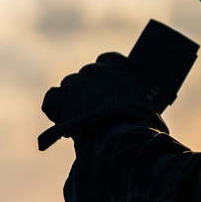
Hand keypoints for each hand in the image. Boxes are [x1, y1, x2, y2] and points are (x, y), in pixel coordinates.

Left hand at [39, 52, 166, 150]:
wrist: (121, 142)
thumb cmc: (140, 132)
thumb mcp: (149, 116)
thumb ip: (140, 109)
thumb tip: (146, 119)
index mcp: (121, 73)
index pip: (108, 59)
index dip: (104, 68)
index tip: (104, 78)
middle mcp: (98, 74)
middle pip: (86, 72)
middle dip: (87, 86)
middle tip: (90, 104)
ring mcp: (78, 85)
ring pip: (69, 84)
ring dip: (71, 97)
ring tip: (76, 116)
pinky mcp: (62, 101)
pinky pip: (52, 98)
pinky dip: (54, 108)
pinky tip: (60, 118)